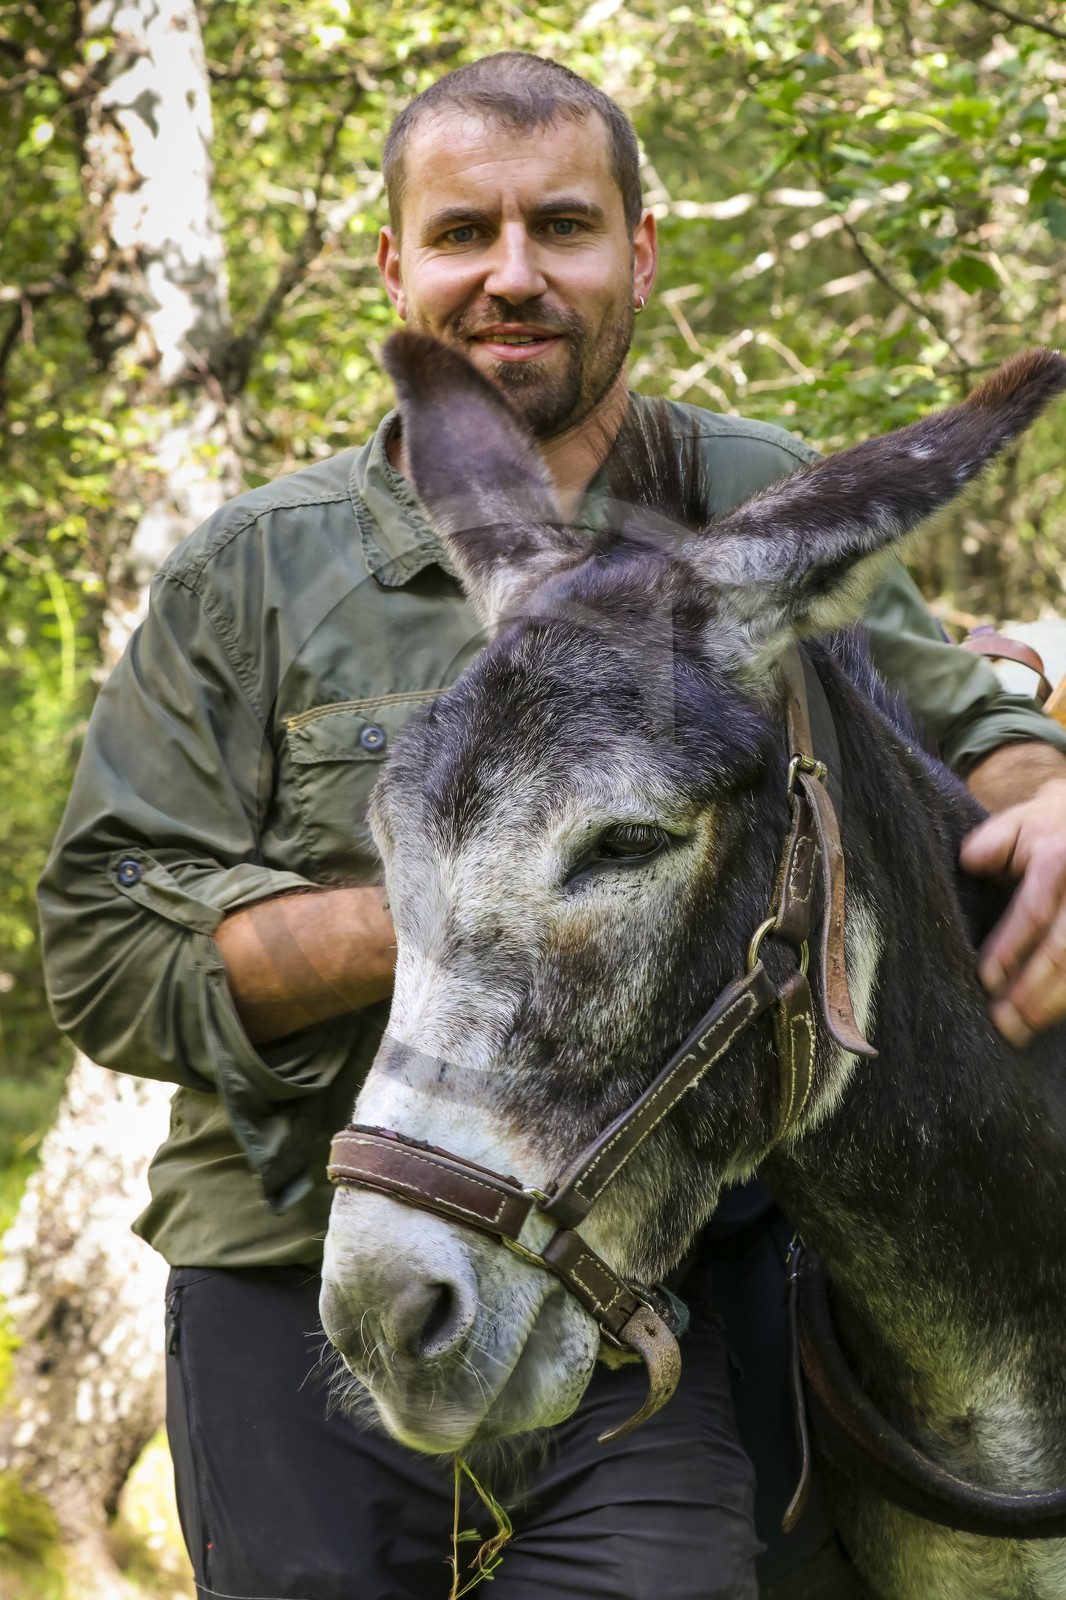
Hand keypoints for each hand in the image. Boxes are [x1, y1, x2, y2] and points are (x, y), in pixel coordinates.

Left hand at [959, 777, 1065, 1045]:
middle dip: (1034, 991)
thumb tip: (970, 863)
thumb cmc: (1045, 830)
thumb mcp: (1016, 824)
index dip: (1010, 949)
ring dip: (1055, 1004)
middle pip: (1063, 950)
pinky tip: (1052, 1017)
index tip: (986, 981)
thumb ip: (991, 843)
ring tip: (1025, 1030)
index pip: (1033, 912)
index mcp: (1058, 860)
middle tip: (1005, 1023)